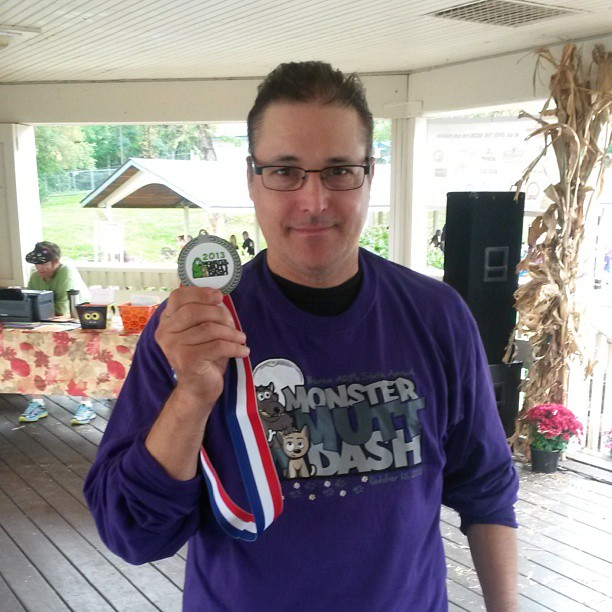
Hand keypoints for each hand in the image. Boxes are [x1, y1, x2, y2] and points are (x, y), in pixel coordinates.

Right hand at [155, 286, 249, 413]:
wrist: (198, 388)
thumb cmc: (203, 355)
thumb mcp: (202, 330)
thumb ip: (205, 313)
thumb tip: (220, 297)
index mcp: (167, 321)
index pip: (178, 297)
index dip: (200, 293)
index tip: (219, 296)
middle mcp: (165, 332)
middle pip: (194, 311)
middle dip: (220, 314)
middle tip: (233, 324)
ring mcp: (174, 347)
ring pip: (209, 329)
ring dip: (231, 333)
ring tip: (241, 338)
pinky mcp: (187, 360)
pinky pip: (217, 346)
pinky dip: (234, 347)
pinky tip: (242, 351)